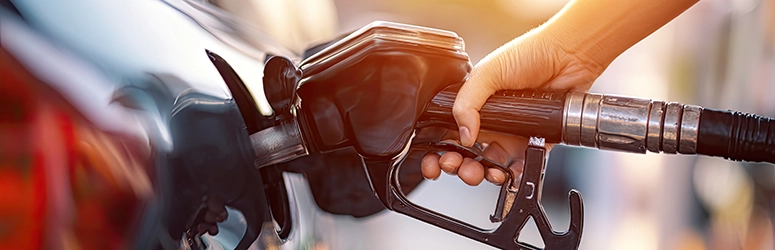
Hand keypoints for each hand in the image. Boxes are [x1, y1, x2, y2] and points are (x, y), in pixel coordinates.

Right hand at [421, 25, 602, 185]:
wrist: (567, 56)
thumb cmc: (528, 54)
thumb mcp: (487, 73)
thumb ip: (467, 104)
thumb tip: (463, 136)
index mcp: (475, 106)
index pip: (450, 133)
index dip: (440, 151)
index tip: (436, 162)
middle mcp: (492, 121)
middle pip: (468, 154)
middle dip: (458, 166)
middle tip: (458, 167)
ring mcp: (513, 132)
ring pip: (492, 164)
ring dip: (482, 174)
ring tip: (482, 172)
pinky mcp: (536, 140)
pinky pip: (523, 164)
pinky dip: (514, 175)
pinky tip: (508, 174)